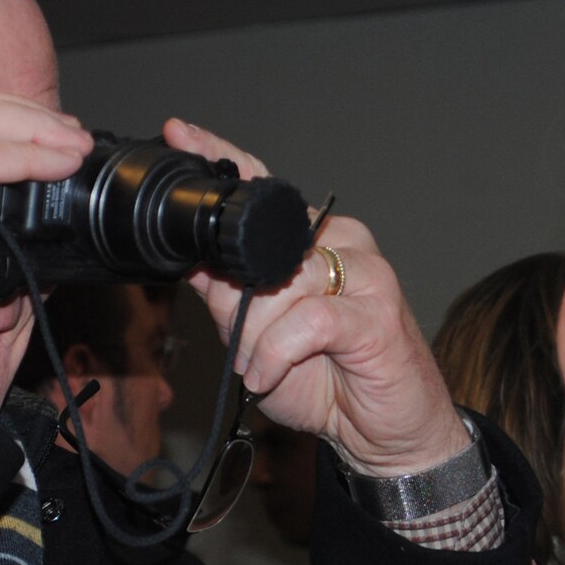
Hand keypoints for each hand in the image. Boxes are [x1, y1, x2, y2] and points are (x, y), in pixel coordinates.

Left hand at [168, 119, 470, 476]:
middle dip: (236, 307)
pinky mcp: (375, 312)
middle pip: (257, 248)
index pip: (262, 184)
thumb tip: (186, 258)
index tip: (180, 133)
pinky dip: (274, 353)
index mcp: (311, 239)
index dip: (220, 157)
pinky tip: (268, 374)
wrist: (384, 431)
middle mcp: (341, 242)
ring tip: (262, 367)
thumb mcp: (256, 337)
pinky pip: (304, 319)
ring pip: (278, 284)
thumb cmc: (327, 380)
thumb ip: (227, 294)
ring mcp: (364, 272)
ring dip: (255, 338)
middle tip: (245, 348)